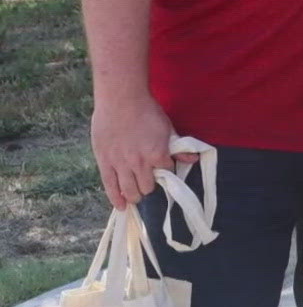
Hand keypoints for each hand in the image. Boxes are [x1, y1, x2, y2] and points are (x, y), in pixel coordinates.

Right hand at [91, 92, 193, 208]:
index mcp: (157, 154)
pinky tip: (121, 206)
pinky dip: (116, 198)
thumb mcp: (168, 128)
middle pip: (147, 187)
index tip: (164, 170)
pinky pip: (110, 186)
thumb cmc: (147, 111)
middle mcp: (139, 163)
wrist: (121, 100)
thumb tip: (193, 160)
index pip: (167, 173)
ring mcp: (120, 164)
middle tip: (149, 186)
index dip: (166, 172)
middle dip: (150, 188)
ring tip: (137, 196)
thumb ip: (178, 147)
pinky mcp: (105, 162)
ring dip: (135, 196)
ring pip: (129, 190)